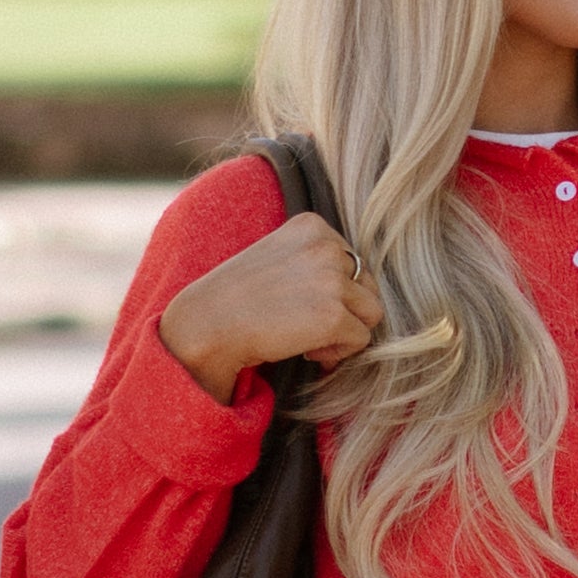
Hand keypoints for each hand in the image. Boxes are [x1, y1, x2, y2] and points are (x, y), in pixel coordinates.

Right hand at [158, 211, 378, 395]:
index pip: (351, 260)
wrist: (206, 324)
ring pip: (371, 312)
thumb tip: (357, 293)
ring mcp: (332, 280)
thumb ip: (315, 262)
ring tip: (312, 340)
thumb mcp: (278, 258)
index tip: (302, 304)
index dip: (333, 290)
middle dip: (346, 310)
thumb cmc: (235, 299)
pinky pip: (361, 339)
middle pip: (368, 284)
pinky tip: (307, 352)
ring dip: (346, 331)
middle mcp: (327, 246)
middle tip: (309, 326)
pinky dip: (339, 353)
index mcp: (312, 225)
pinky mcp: (334, 315)